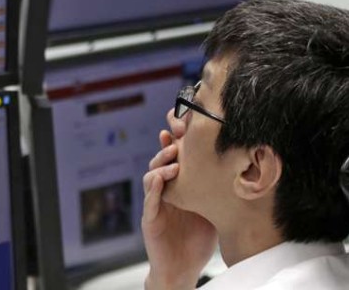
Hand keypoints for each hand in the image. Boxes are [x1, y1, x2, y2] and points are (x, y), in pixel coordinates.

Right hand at [142, 129, 216, 289]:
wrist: (182, 268)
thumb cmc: (196, 241)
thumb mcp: (212, 211)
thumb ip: (217, 192)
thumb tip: (245, 173)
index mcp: (178, 188)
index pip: (175, 160)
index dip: (177, 142)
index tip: (185, 127)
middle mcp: (164, 192)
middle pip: (161, 162)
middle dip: (167, 145)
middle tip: (176, 134)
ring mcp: (155, 204)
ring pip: (152, 175)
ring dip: (161, 163)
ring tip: (173, 155)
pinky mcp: (150, 218)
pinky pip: (150, 198)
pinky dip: (155, 186)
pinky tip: (162, 176)